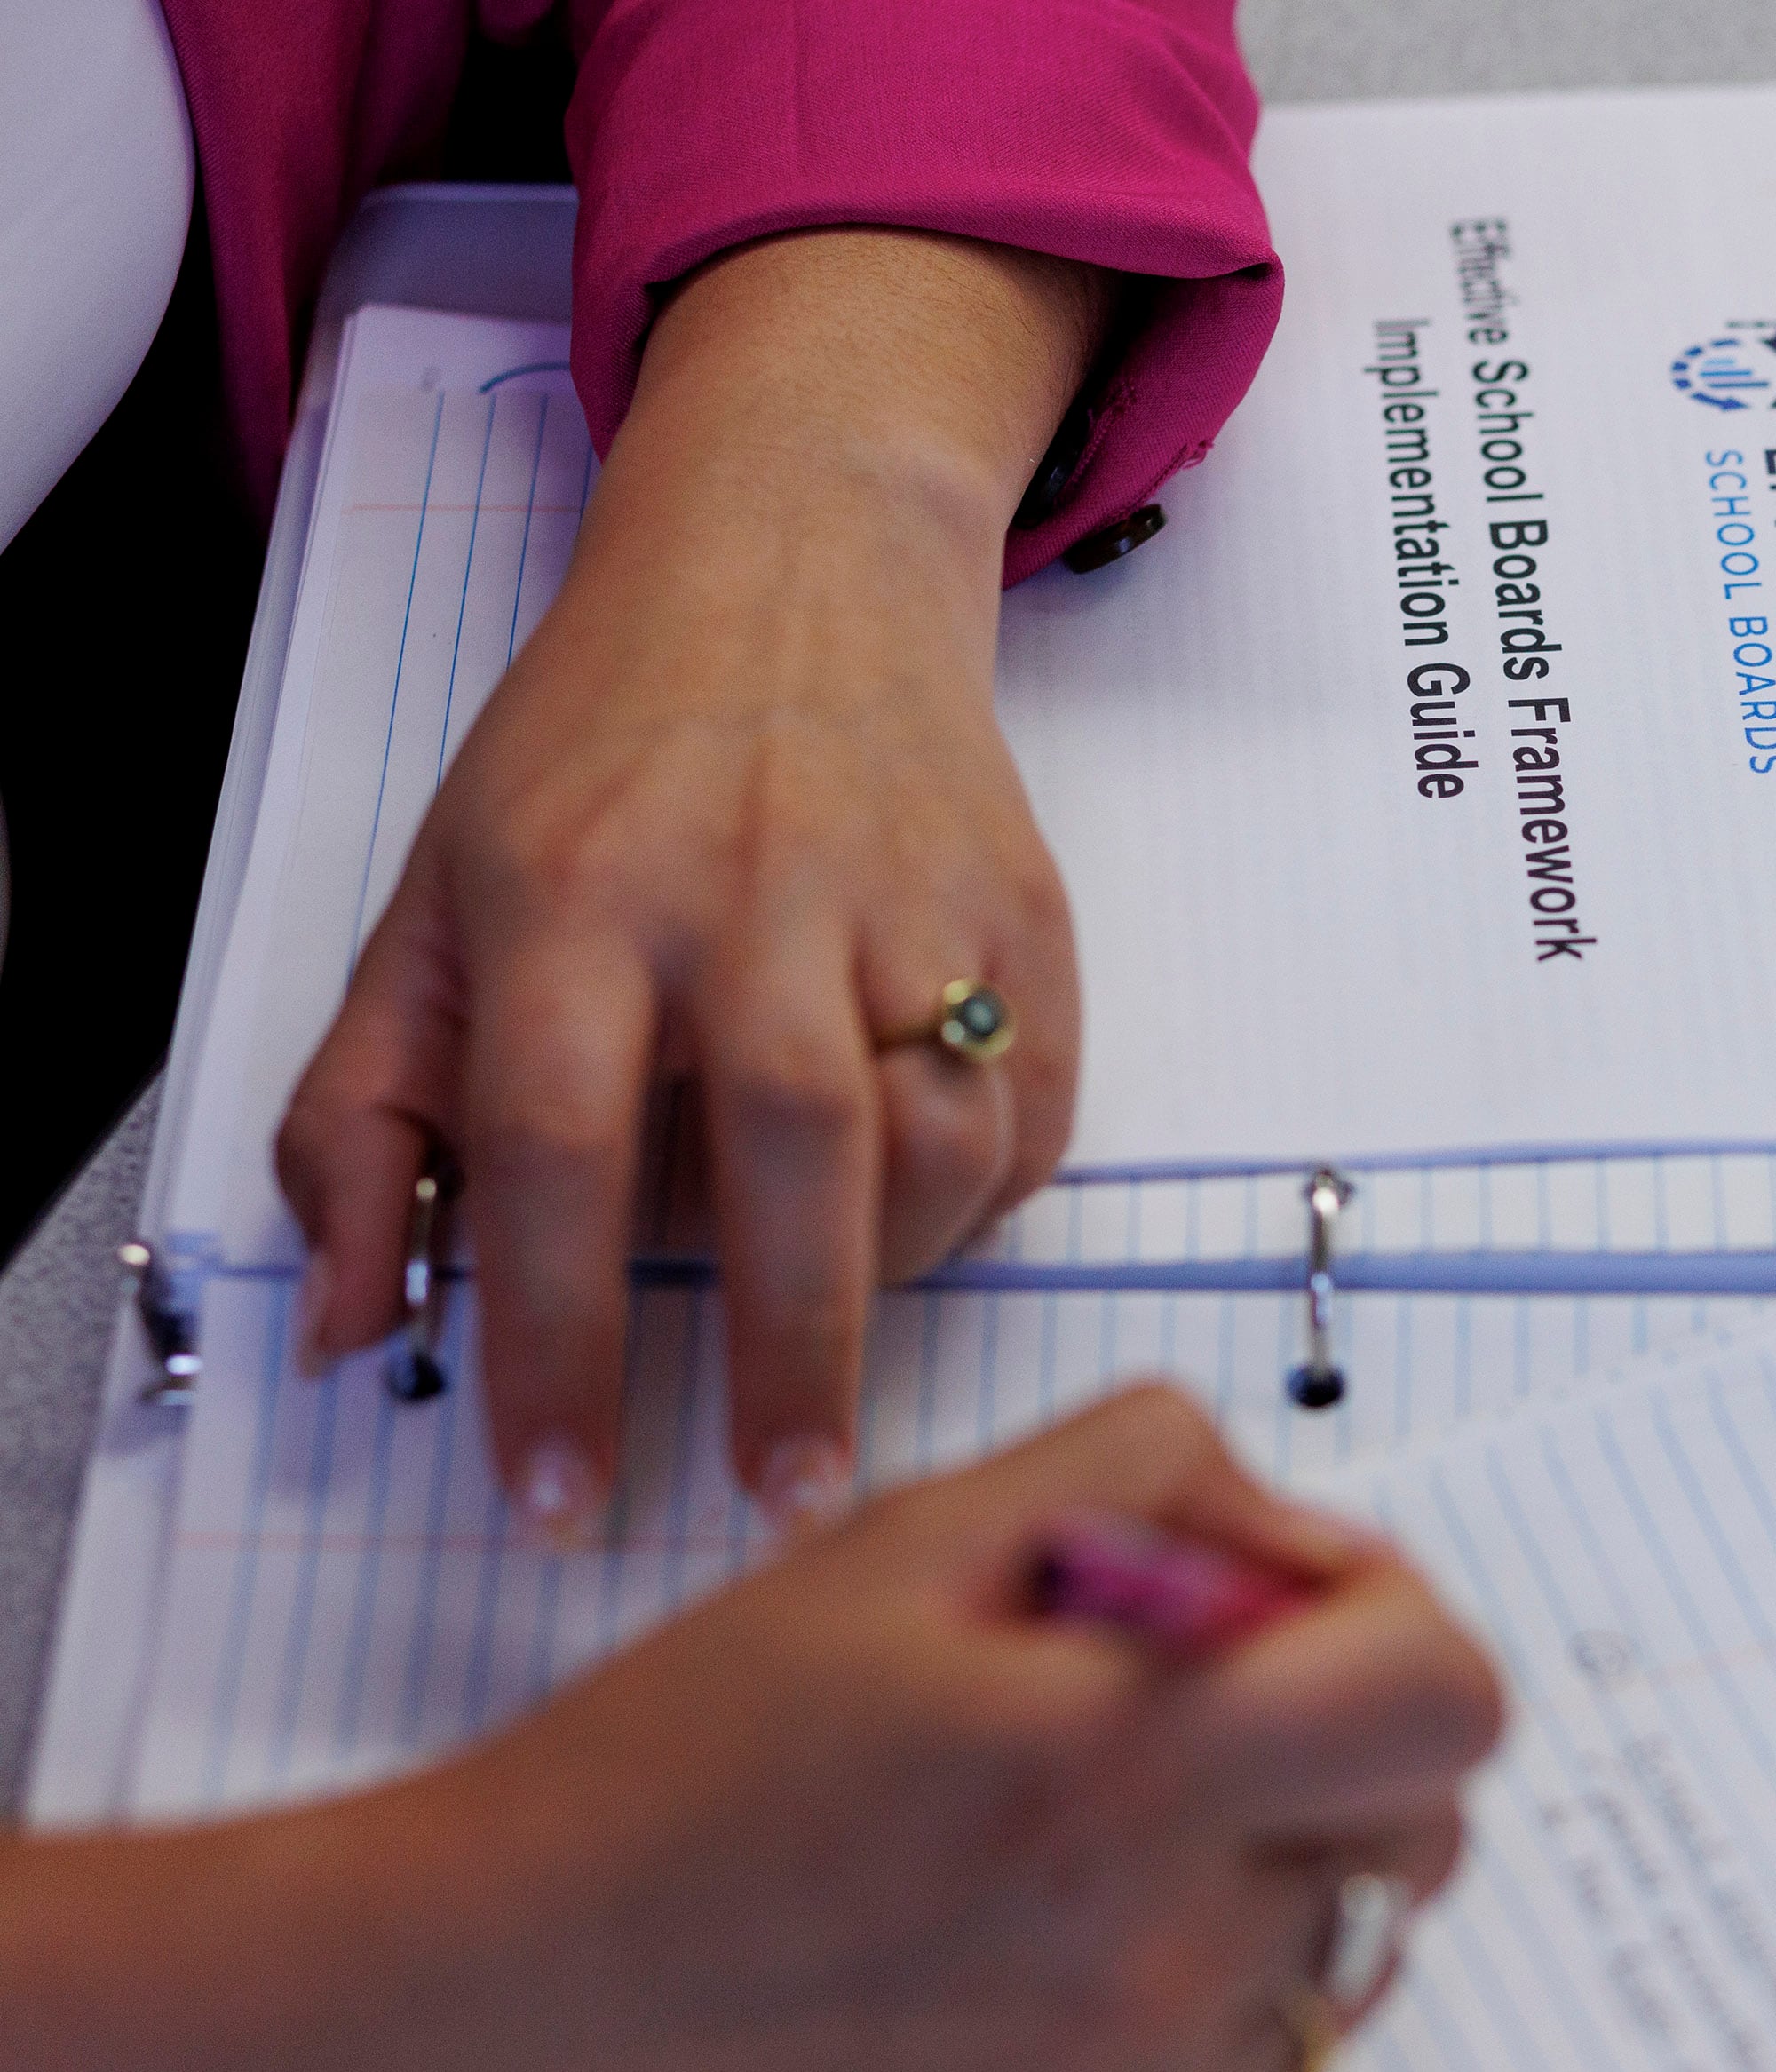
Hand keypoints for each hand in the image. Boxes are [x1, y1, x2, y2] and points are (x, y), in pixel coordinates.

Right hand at [0, 1389, 1504, 2071]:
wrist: (533, 1980)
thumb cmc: (699, 1753)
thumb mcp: (914, 1531)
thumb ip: (1152, 1476)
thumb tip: (1298, 1545)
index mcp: (1128, 1769)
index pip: (1448, 1698)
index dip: (1390, 1612)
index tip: (1281, 1595)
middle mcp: (1167, 1950)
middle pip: (1432, 1820)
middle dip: (1351, 1728)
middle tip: (1197, 1688)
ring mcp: (1143, 2071)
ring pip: (1352, 1929)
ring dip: (1286, 1846)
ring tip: (1109, 1802)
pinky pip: (1262, 2032)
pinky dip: (1220, 1956)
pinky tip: (1076, 1905)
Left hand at [274, 228, 1108, 1534]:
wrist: (795, 563)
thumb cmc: (600, 758)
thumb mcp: (432, 904)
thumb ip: (366, 1119)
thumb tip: (352, 1330)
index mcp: (571, 893)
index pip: (551, 1144)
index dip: (551, 1338)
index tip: (558, 1493)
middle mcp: (748, 886)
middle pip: (787, 1141)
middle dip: (789, 1346)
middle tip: (785, 1497)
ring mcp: (908, 891)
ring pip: (939, 1126)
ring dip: (894, 1265)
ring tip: (838, 1314)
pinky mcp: (1029, 907)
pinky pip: (1035, 1104)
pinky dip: (981, 1192)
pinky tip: (914, 1201)